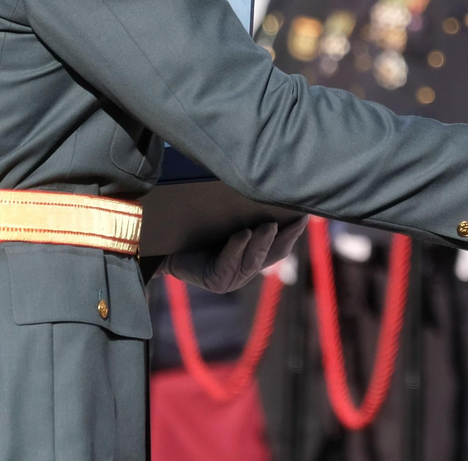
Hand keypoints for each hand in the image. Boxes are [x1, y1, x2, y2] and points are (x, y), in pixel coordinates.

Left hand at [166, 218, 304, 293]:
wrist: (163, 245)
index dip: (294, 232)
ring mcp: (233, 278)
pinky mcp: (216, 282)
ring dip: (262, 243)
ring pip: (253, 261)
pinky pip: (230, 264)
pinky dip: (237, 248)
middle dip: (285, 237)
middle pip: (273, 254)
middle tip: (295, 219)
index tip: (304, 214)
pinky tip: (243, 234)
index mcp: (253, 255)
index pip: (280, 246)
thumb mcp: (226, 219)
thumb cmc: (196, 228)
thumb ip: (246, 212)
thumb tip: (268, 185)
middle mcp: (246, 269)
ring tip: (268, 225)